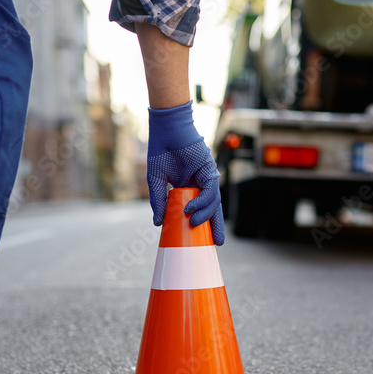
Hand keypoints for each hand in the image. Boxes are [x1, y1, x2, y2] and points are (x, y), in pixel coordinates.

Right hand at [146, 101, 225, 244]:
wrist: (165, 130)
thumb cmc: (160, 151)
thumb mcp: (156, 181)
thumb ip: (159, 202)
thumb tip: (158, 223)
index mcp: (190, 186)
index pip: (200, 208)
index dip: (203, 222)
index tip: (202, 239)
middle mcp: (201, 182)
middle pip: (212, 208)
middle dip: (215, 226)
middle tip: (216, 243)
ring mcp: (206, 176)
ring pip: (213, 201)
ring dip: (205, 215)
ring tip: (193, 224)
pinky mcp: (209, 169)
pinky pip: (210, 190)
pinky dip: (202, 201)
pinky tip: (191, 209)